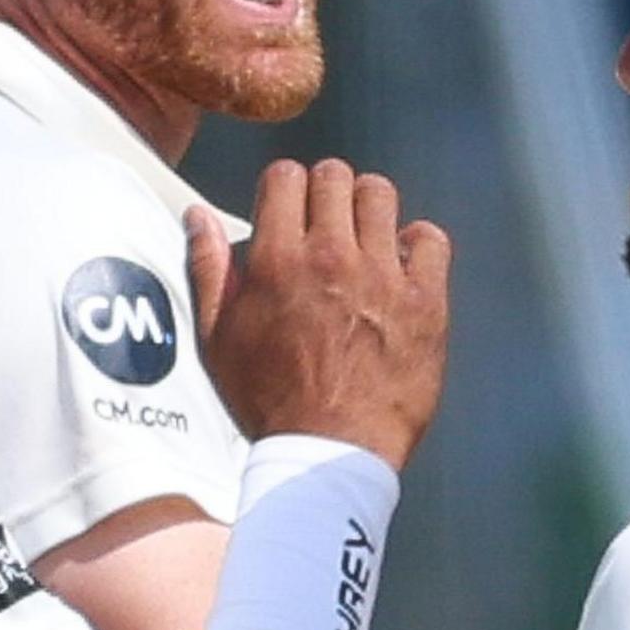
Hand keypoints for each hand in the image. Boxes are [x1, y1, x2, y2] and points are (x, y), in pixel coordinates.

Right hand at [185, 160, 449, 471]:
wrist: (329, 453)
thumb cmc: (269, 402)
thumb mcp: (220, 339)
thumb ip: (210, 270)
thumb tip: (200, 216)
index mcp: (277, 261)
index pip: (286, 176)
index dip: (285, 187)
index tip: (290, 210)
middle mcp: (331, 257)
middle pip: (334, 176)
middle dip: (326, 192)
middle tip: (326, 224)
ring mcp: (382, 277)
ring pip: (381, 196)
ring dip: (368, 208)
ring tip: (363, 239)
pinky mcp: (424, 301)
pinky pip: (430, 239)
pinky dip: (417, 242)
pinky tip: (401, 264)